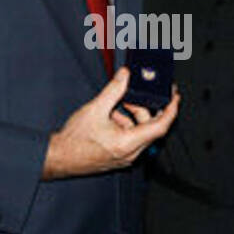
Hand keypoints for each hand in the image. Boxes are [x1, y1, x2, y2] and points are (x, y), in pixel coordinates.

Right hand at [42, 68, 179, 178]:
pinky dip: (126, 125)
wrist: (58, 158)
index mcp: (128, 143)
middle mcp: (130, 153)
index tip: (174, 97)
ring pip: (140, 133)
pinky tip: (111, 117)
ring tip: (116, 106)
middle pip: (151, 128)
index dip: (170, 109)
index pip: (160, 126)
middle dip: (145, 109)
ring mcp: (125, 157)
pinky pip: (132, 138)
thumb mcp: (95, 108)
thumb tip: (125, 75)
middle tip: (135, 95)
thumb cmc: (73, 140)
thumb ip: (114, 90)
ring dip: (133, 117)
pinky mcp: (119, 157)